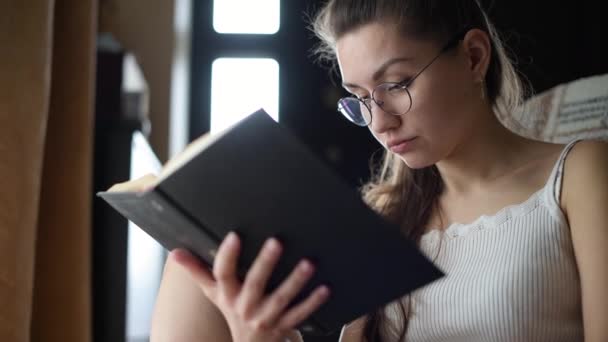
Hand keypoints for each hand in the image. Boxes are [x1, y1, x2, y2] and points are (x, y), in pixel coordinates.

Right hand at [170, 232, 329, 341]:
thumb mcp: (214, 293)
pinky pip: (300, 314)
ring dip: (295, 281)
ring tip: (308, 263)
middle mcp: (245, 307)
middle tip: (276, 242)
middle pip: (254, 284)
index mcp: (227, 295)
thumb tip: (175, 252)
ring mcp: (266, 318)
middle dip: (265, 263)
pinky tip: (325, 288)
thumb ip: (197, 271)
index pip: (223, 274)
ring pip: (282, 299)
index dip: (228, 255)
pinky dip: (313, 302)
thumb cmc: (231, 311)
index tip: (234, 235)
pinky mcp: (284, 326)